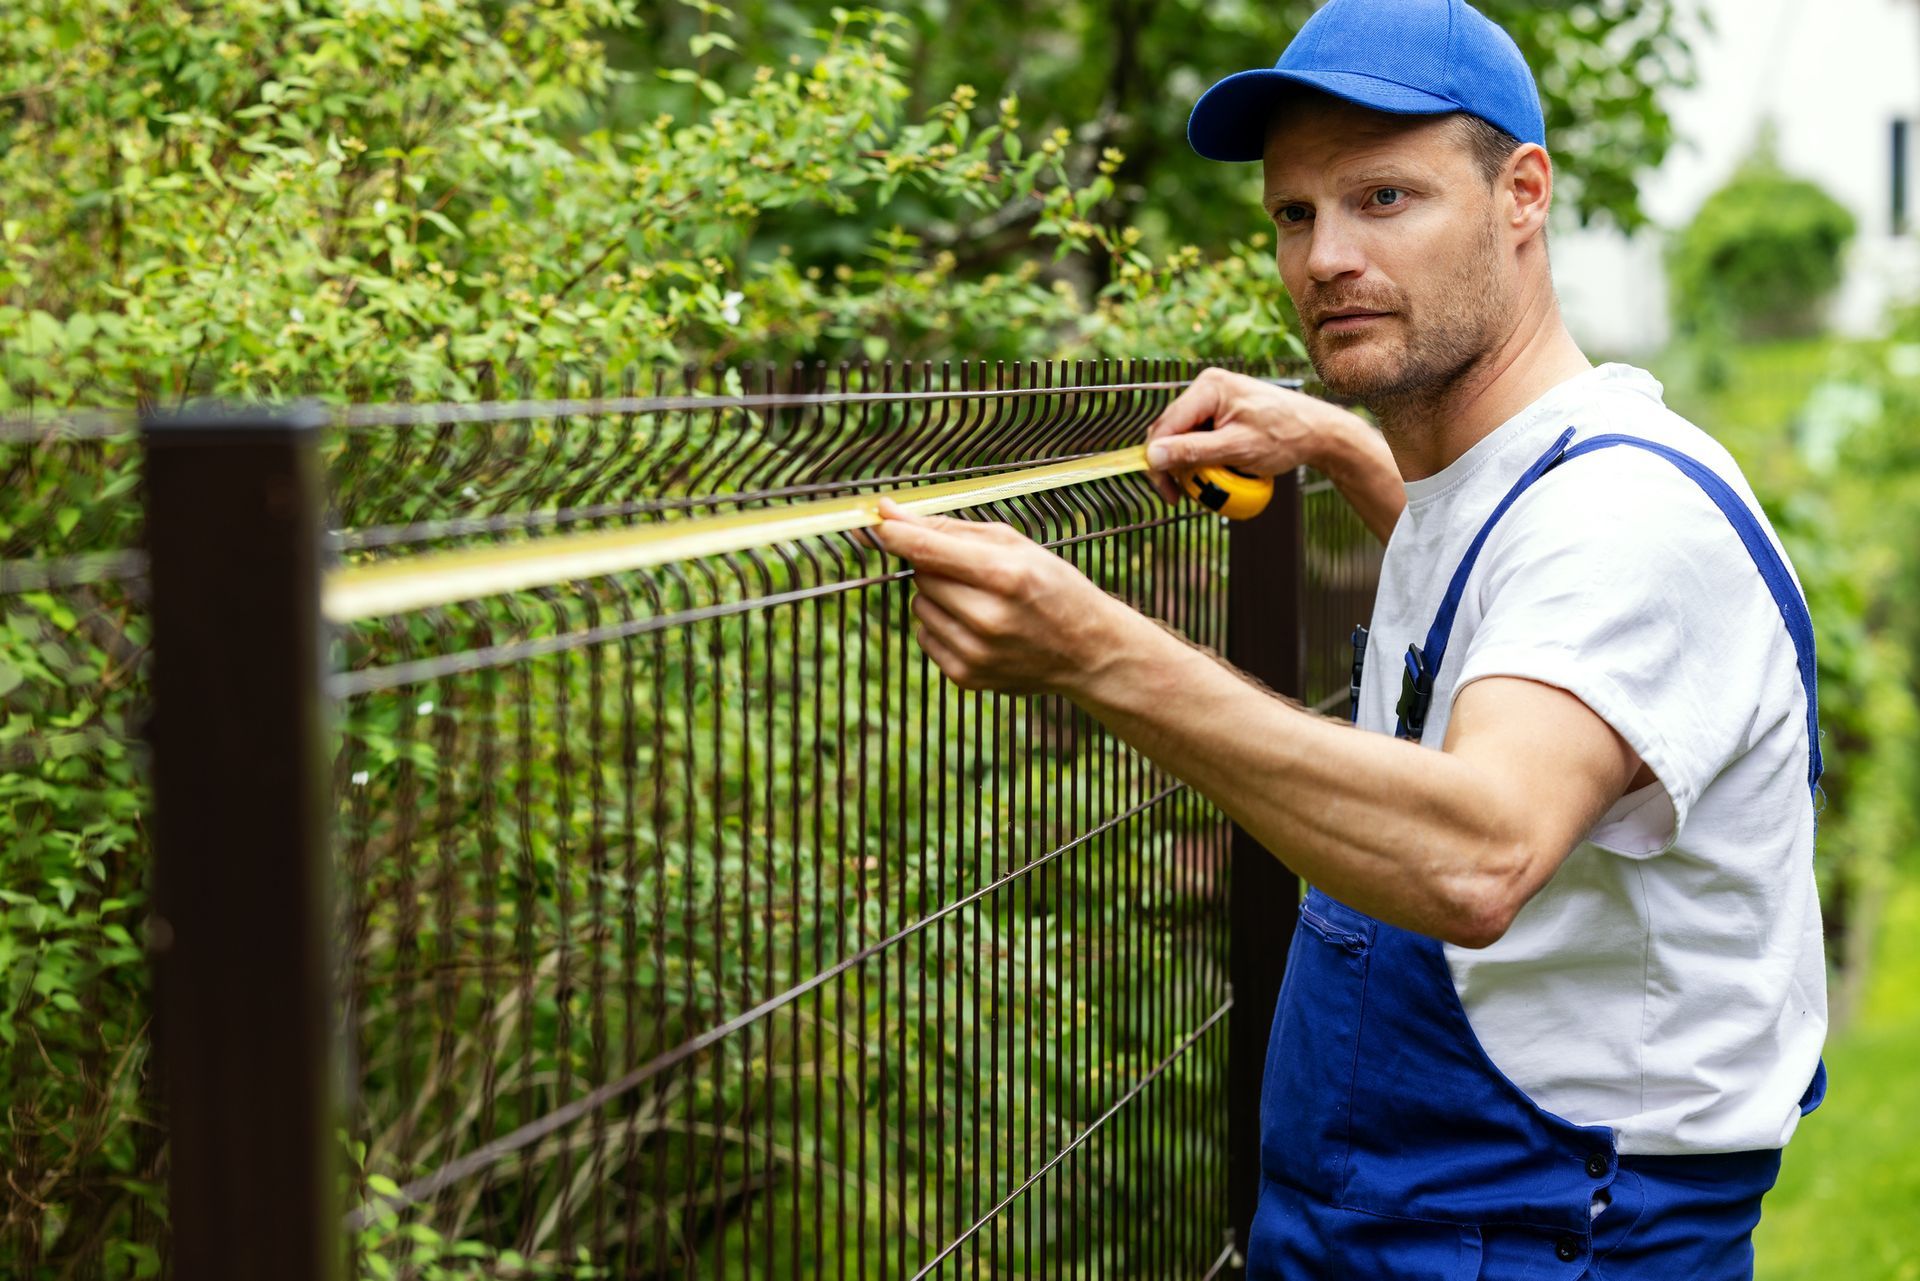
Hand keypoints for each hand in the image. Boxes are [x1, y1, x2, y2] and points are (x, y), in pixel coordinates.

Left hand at [866, 498, 1128, 694]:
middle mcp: (987, 618)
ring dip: (939, 597)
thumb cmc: (1052, 587)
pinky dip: (943, 625)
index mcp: (1004, 576)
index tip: (877, 521)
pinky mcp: (966, 676)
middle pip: (921, 576)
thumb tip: (889, 514)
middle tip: (970, 569)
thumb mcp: (1015, 546)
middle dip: (935, 565)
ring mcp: (975, 652)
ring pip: (920, 605)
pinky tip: (978, 627)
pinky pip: (926, 636)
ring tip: (981, 602)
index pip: (927, 551)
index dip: (894, 534)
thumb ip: (951, 529)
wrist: (1087, 651)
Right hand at [1144, 366, 1361, 505]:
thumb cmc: (1287, 434)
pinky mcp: (1222, 414)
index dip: (1159, 460)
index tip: (1167, 489)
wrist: (1318, 432)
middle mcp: (1207, 389)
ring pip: (1183, 438)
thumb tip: (1154, 456)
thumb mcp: (1237, 448)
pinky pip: (1199, 438)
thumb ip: (1193, 451)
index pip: (1166, 425)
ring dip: (1189, 465)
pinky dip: (1203, 459)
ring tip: (1208, 484)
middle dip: (1174, 465)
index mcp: (1208, 388)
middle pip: (1171, 432)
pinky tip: (1216, 472)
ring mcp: (1214, 401)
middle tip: (1184, 493)